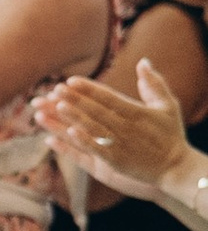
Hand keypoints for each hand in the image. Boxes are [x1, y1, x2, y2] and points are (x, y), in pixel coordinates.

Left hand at [34, 58, 190, 196]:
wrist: (176, 168)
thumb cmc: (171, 136)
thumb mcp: (168, 106)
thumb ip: (154, 84)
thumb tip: (143, 61)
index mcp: (136, 112)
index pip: (108, 97)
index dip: (89, 88)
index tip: (70, 80)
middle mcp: (127, 127)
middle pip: (96, 110)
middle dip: (74, 99)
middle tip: (55, 89)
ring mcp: (120, 145)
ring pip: (92, 128)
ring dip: (73, 117)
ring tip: (55, 106)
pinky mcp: (116, 162)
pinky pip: (96, 150)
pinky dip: (83, 141)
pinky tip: (68, 133)